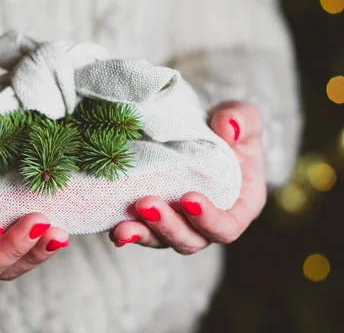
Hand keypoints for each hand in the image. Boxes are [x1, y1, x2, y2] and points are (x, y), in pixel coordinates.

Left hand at [110, 101, 265, 253]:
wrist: (197, 131)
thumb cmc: (227, 128)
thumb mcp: (242, 117)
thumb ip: (242, 120)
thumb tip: (228, 127)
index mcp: (238, 207)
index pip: (226, 226)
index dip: (209, 219)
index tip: (188, 198)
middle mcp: (207, 223)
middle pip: (191, 240)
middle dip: (168, 226)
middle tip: (145, 204)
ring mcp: (179, 222)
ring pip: (162, 240)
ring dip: (143, 234)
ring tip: (122, 228)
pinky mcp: (154, 218)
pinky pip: (141, 231)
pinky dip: (127, 233)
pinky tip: (114, 230)